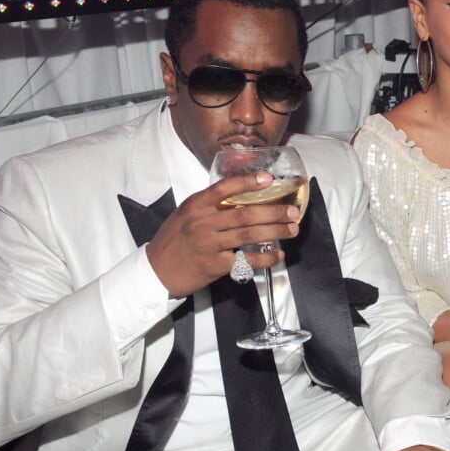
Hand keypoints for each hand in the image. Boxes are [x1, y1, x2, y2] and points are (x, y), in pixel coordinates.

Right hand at [145, 171, 300, 297]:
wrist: (156, 271)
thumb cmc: (174, 241)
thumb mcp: (186, 215)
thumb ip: (210, 206)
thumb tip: (243, 197)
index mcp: (196, 205)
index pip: (224, 188)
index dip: (248, 182)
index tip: (269, 179)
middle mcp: (202, 222)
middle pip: (245, 214)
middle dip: (274, 212)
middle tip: (293, 212)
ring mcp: (209, 244)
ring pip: (249, 234)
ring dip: (276, 231)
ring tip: (292, 229)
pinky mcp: (215, 265)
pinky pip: (247, 260)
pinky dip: (266, 257)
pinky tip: (278, 254)